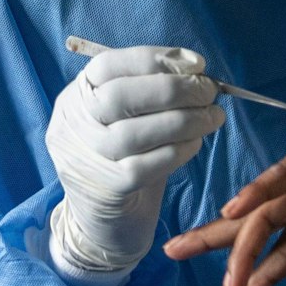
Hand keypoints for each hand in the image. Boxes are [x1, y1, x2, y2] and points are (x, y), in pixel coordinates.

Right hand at [46, 45, 225, 282]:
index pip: (107, 64)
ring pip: (134, 132)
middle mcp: (72, 126)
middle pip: (120, 95)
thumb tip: (195, 71)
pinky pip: (147, 166)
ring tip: (213, 118)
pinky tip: (195, 144)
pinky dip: (178, 150)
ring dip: (184, 120)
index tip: (196, 64)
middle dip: (174, 89)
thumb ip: (149, 93)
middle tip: (210, 92)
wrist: (103, 226)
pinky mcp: (106, 191)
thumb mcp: (124, 119)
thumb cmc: (122, 161)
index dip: (155, 59)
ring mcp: (85, 160)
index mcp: (75, 98)